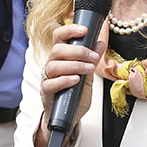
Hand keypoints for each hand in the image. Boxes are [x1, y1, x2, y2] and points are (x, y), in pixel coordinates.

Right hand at [33, 23, 105, 146]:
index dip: (69, 30)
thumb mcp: (87, 74)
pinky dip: (64, 80)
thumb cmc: (76, 94)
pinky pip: (51, 84)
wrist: (70, 116)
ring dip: (74, 65)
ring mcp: (47, 78)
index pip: (59, 37)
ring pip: (54, 65)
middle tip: (93, 57)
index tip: (84, 29)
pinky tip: (76, 80)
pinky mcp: (46, 93)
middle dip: (77, 51)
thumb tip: (100, 42)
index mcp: (61, 57)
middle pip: (57, 50)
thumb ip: (92, 59)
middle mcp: (51, 65)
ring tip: (89, 69)